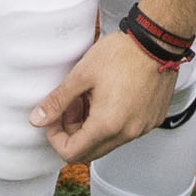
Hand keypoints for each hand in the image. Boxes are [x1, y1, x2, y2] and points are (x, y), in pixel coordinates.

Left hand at [31, 28, 175, 163]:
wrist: (158, 42)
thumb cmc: (123, 54)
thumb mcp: (82, 75)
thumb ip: (57, 101)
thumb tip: (38, 119)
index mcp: (108, 125)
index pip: (72, 153)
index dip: (56, 138)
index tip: (54, 118)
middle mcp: (128, 133)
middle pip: (90, 152)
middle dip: (73, 132)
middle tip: (71, 105)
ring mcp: (143, 128)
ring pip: (108, 142)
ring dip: (92, 127)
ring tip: (90, 97)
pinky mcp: (152, 119)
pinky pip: (126, 132)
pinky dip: (112, 122)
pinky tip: (109, 97)